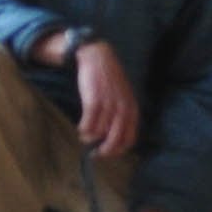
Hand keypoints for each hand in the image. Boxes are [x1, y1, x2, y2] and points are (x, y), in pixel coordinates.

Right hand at [74, 39, 139, 157]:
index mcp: (132, 109)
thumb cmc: (109, 79)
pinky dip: (83, 129)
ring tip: (84, 135)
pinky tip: (80, 128)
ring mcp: (108, 105)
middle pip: (114, 140)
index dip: (118, 150)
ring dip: (90, 138)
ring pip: (99, 133)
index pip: (129, 138)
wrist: (98, 57)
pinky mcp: (93, 101)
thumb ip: (122, 115)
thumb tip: (113, 138)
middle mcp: (122, 109)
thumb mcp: (123, 96)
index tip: (108, 153)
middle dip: (104, 150)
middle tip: (95, 153)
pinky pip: (88, 124)